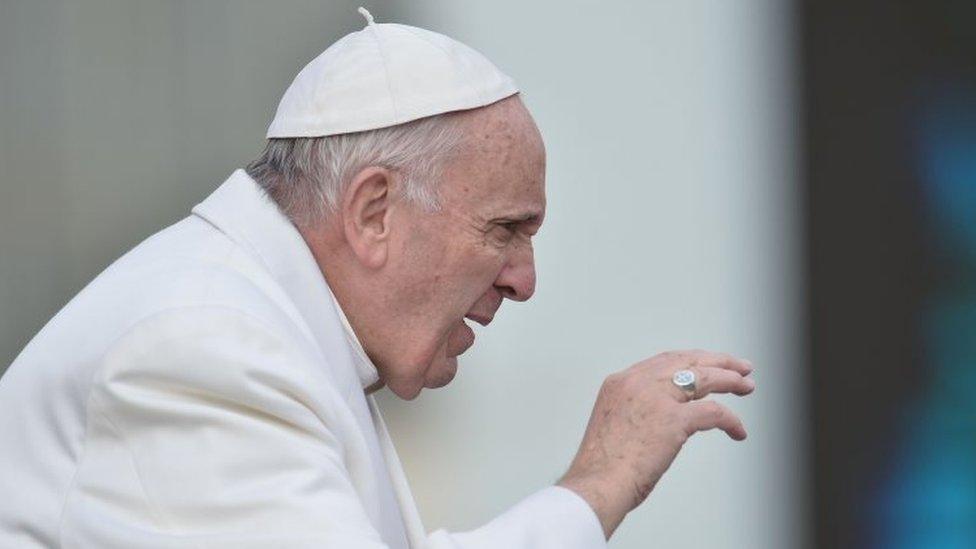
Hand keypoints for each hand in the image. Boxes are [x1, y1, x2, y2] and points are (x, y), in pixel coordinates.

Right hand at [557, 350, 754, 538]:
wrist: (596, 483)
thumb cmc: (601, 466)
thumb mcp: (613, 425)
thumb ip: (635, 413)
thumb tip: (658, 422)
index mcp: (620, 382)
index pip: (664, 361)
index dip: (691, 360)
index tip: (706, 364)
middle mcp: (637, 383)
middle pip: (687, 361)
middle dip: (718, 362)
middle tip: (738, 367)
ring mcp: (656, 398)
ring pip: (704, 377)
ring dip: (730, 380)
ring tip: (746, 386)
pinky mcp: (673, 419)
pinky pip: (714, 412)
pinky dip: (731, 421)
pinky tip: (738, 430)